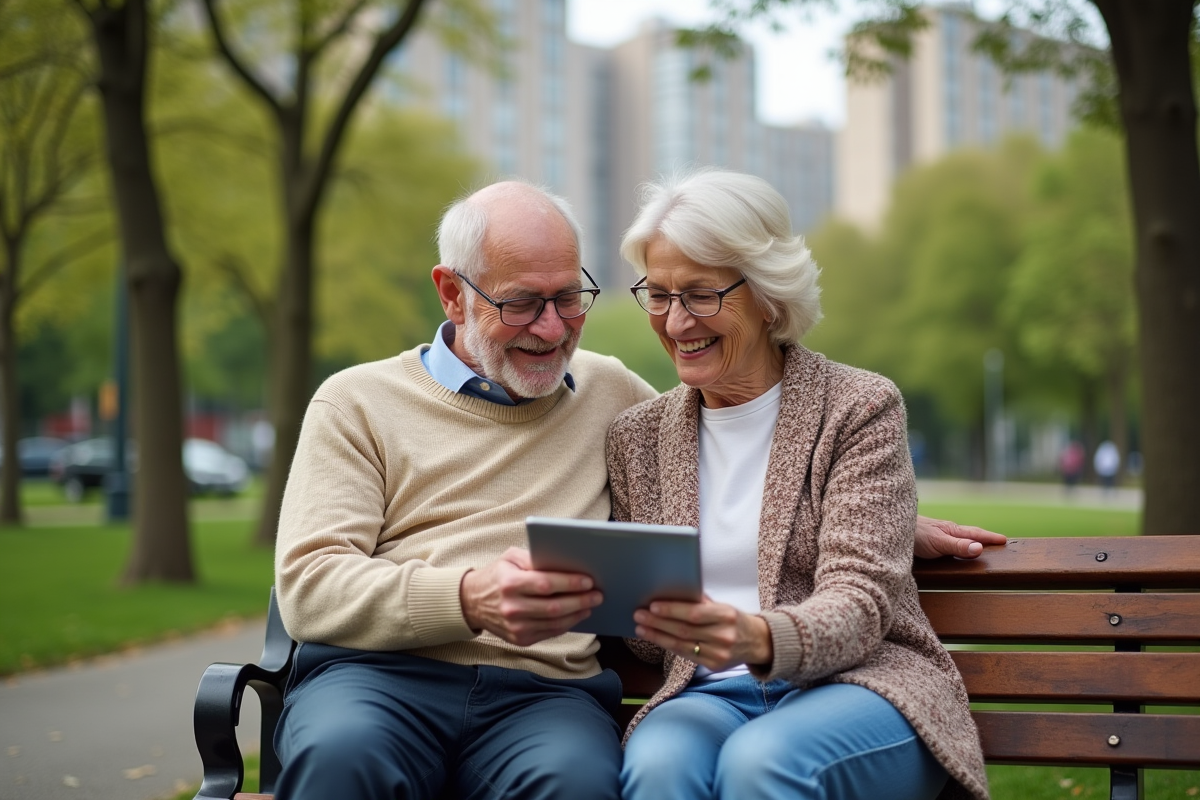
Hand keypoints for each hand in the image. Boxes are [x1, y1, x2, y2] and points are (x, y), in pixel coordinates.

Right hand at [459, 547, 601, 646]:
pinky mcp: (520, 639)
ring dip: (577, 614)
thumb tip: (564, 562)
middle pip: (554, 607)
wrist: (472, 602)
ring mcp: (515, 627)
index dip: (569, 583)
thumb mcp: (510, 558)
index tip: (588, 580)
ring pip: (554, 623)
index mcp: (509, 584)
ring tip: (591, 604)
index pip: (545, 584)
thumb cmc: (497, 575)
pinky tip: (576, 615)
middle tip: (598, 594)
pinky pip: (549, 633)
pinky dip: (566, 625)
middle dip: (580, 600)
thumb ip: (534, 557)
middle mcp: (512, 608)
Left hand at [633, 596, 772, 671]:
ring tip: (641, 628)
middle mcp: (724, 636)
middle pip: (684, 630)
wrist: (758, 642)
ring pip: (682, 645)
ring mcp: (719, 653)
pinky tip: (656, 638)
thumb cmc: (734, 619)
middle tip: (639, 615)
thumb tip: (671, 593)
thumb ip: (700, 602)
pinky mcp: (715, 665)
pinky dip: (668, 646)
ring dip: (658, 636)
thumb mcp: (723, 606)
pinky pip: (686, 656)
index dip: (672, 610)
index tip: (653, 606)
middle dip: (658, 622)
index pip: (694, 613)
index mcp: (726, 615)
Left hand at [914, 515, 1006, 559]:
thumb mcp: (938, 542)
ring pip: (957, 537)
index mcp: (952, 530)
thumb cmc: (913, 535)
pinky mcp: (926, 540)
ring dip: (969, 540)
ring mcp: (935, 534)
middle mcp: (945, 531)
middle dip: (982, 537)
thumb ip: (958, 546)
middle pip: (968, 534)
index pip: (976, 534)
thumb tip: (980, 548)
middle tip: (997, 542)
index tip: (1005, 540)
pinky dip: (954, 544)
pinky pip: (946, 541)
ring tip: (979, 545)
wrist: (888, 527)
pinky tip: (951, 547)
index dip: (990, 538)